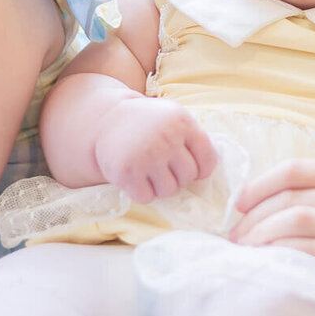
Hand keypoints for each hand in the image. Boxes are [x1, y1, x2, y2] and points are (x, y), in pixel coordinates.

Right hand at [92, 95, 216, 202]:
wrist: (106, 120)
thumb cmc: (147, 123)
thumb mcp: (173, 118)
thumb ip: (192, 139)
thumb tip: (207, 171)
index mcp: (182, 123)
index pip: (208, 160)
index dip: (200, 169)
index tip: (188, 165)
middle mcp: (167, 138)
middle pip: (188, 177)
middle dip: (177, 176)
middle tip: (162, 165)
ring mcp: (147, 155)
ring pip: (169, 190)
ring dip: (159, 186)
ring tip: (148, 170)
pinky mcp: (127, 172)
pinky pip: (147, 197)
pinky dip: (141, 192)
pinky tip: (135, 176)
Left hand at [228, 160, 314, 315]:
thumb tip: (265, 204)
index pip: (297, 170)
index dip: (260, 185)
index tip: (239, 204)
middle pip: (292, 199)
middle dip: (254, 218)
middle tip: (235, 238)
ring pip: (300, 222)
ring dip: (263, 237)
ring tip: (246, 253)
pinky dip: (286, 257)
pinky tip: (272, 266)